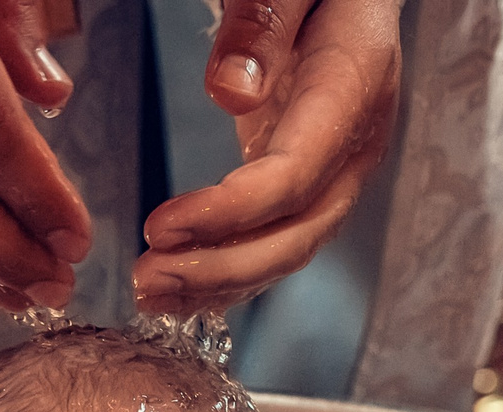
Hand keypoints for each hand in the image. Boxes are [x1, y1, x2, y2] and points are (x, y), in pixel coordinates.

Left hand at [134, 0, 403, 314]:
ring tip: (148, 293)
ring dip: (216, 283)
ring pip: (285, 250)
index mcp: (354, 88)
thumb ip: (264, 24)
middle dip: (220, 268)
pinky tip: (177, 290)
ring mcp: (337, 171)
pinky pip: (274, 242)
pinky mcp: (309, 184)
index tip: (162, 228)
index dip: (229, 212)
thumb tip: (232, 93)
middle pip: (296, 233)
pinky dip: (225, 273)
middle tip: (147, 280)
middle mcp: (355, 144)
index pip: (294, 176)